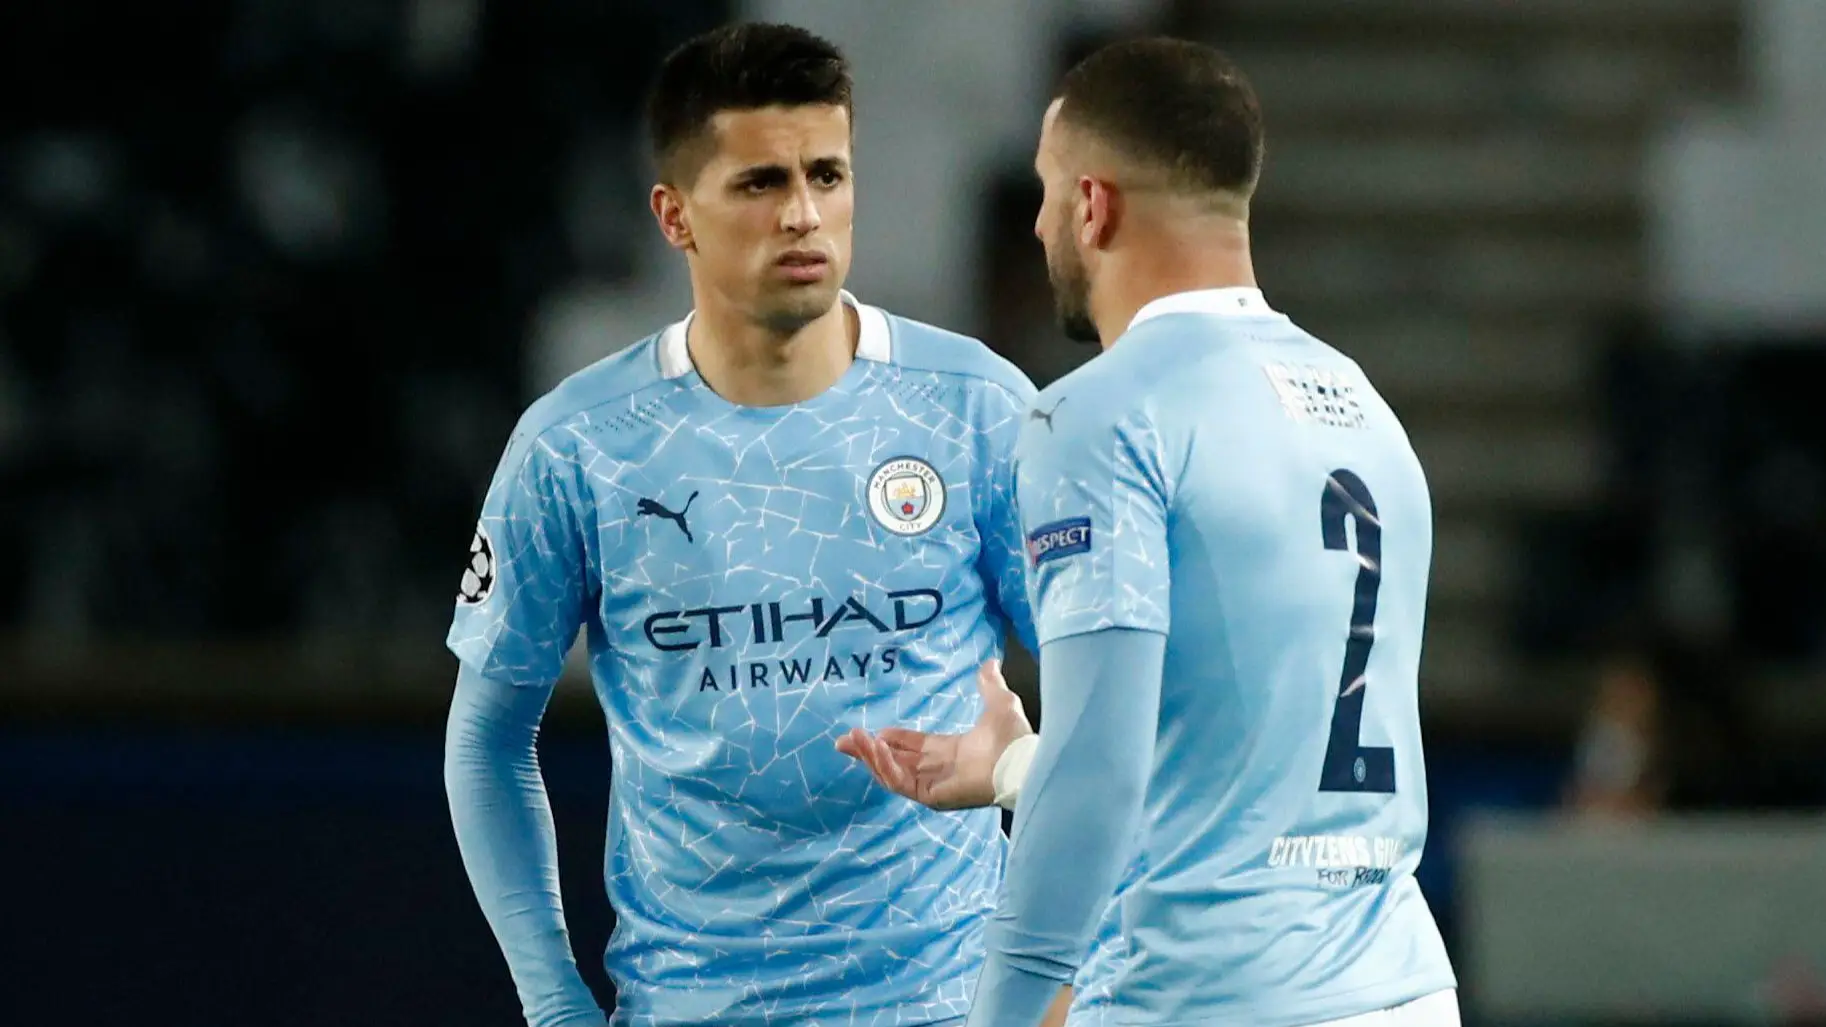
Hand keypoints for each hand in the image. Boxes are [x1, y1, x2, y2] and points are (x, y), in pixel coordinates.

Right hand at [836, 658, 1033, 810]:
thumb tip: (990, 663)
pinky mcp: (931, 796)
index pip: (911, 748)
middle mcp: (937, 770)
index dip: (890, 739)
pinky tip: (875, 749)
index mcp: (949, 752)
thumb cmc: (1014, 738)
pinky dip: (885, 766)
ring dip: (870, 756)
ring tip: (851, 740)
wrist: (1022, 760)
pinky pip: (900, 783)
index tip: (870, 730)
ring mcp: (933, 785)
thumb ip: (989, 685)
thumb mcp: (999, 703)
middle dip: (866, 752)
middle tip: (842, 741)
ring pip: (891, 773)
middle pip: (893, 762)